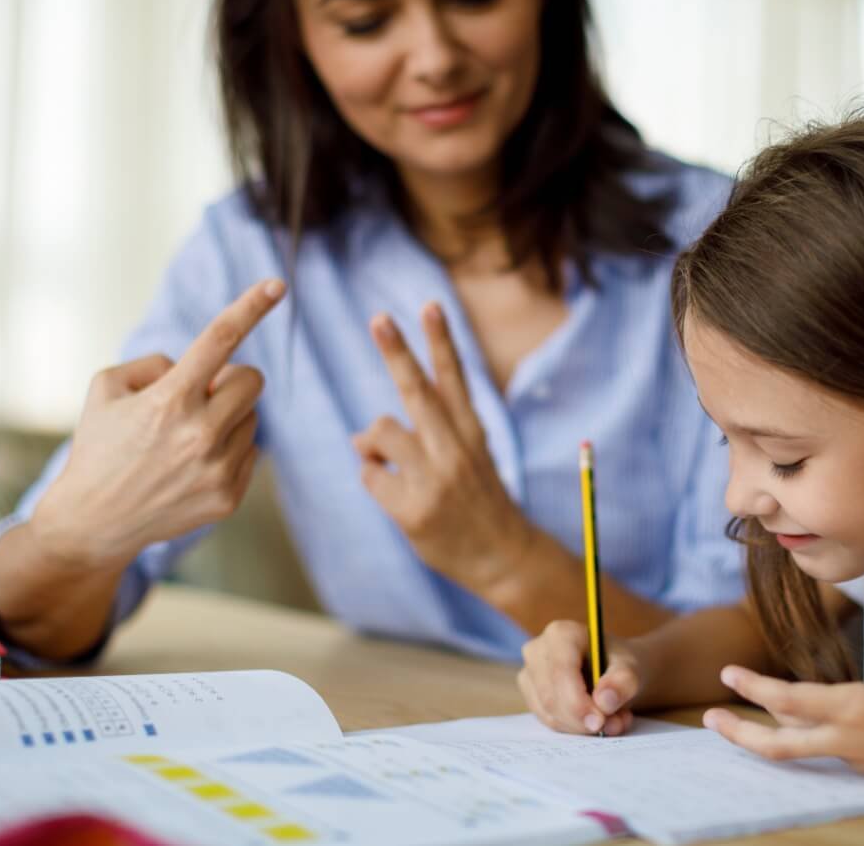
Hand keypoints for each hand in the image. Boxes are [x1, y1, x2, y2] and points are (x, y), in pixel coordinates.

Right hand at [31, 279, 285, 567]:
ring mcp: (217, 469)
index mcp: (168, 400)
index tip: (276, 284)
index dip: (251, 307)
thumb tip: (198, 368)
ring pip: (252, 417)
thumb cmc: (99, 446)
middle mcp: (199, 434)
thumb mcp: (106, 388)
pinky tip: (192, 466)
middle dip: (231, 380)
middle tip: (201, 395)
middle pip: (252, 380)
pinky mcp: (229, 497)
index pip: (219, 340)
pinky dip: (228, 450)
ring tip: (185, 439)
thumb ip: (156, 364)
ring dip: (227, 417)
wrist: (93, 522)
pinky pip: (250, 451)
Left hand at [353, 302, 534, 590]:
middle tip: (379, 319)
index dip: (441, 341)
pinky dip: (374, 479)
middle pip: (417, 392)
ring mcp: (435, 481)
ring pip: (379, 432)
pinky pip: (370, 476)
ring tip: (384, 459)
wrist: (502, 557)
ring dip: (371, 442)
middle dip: (397, 353)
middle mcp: (455, 451)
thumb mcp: (468, 457)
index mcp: (471, 432)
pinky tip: (393, 494)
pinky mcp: (414, 510)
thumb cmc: (477, 502)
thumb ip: (424, 436)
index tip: (430, 306)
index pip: (454, 378)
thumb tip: (361, 437)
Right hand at [518, 620, 645, 735]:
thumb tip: (605, 701)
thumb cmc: (618, 663)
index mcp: (561, 634)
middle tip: (612, 726)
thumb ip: (623, 683)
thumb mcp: (631, 669)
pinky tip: (596, 721)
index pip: (560, 672)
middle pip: (551, 697)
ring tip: (613, 720)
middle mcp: (537, 650)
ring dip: (582, 727)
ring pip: (549, 714)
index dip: (577, 702)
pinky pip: (549, 721)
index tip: (599, 722)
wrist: (613, 669)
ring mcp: (529, 674)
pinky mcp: (530, 695)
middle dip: (582, 720)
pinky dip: (575, 729)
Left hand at [702, 640, 863, 792]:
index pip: (788, 698)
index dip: (753, 687)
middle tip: (709, 719)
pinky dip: (821, 728)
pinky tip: (821, 713)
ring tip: (758, 708)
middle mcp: (848, 740)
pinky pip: (835, 743)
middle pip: (779, 744)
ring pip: (807, 740)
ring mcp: (859, 759)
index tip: (726, 673)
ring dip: (782, 725)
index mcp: (854, 709)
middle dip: (739, 733)